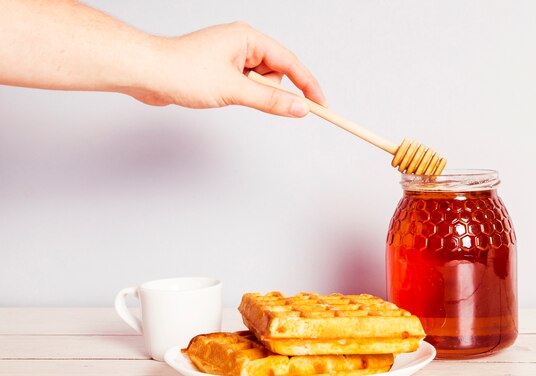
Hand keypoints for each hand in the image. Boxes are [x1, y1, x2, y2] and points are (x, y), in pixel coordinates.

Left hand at [135, 21, 325, 116]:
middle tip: (246, 97)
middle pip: (275, 74)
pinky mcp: (220, 70)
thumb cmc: (183, 71)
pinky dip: (240, 95)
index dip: (307, 85)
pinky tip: (219, 94)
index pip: (289, 62)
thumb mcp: (234, 90)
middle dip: (268, 91)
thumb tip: (299, 108)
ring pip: (259, 83)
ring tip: (224, 93)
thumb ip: (270, 101)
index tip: (321, 105)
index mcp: (248, 38)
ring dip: (250, 94)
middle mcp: (241, 44)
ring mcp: (230, 57)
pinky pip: (244, 86)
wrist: (146, 73)